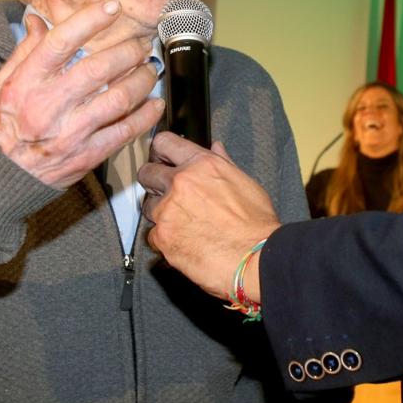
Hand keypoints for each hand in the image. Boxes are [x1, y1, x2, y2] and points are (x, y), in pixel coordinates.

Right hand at [0, 0, 164, 187]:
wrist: (1, 177)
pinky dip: (146, 116)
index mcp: (25, 84)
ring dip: (142, 81)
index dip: (89, 21)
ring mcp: (70, 132)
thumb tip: (38, 20)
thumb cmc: (2, 127)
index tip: (111, 8)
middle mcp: (48, 106)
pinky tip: (154, 104)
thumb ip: (23, 52)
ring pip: (118, 99)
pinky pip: (125, 132)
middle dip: (127, 52)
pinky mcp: (87, 155)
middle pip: (98, 69)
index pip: (60, 43)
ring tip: (149, 70)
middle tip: (141, 45)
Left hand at [140, 132, 280, 300]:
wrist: (256, 259)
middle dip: (154, 182)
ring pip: (148, 206)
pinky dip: (165, 240)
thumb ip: (223, 163)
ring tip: (184, 224)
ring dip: (161, 213)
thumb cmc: (256, 225)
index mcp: (202, 165)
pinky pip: (153, 235)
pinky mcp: (162, 237)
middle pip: (147, 173)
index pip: (165, 143)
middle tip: (167, 193)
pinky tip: (184, 242)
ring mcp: (168, 210)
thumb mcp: (245, 183)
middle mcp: (181, 183)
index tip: (161, 160)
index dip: (161, 152)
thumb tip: (215, 148)